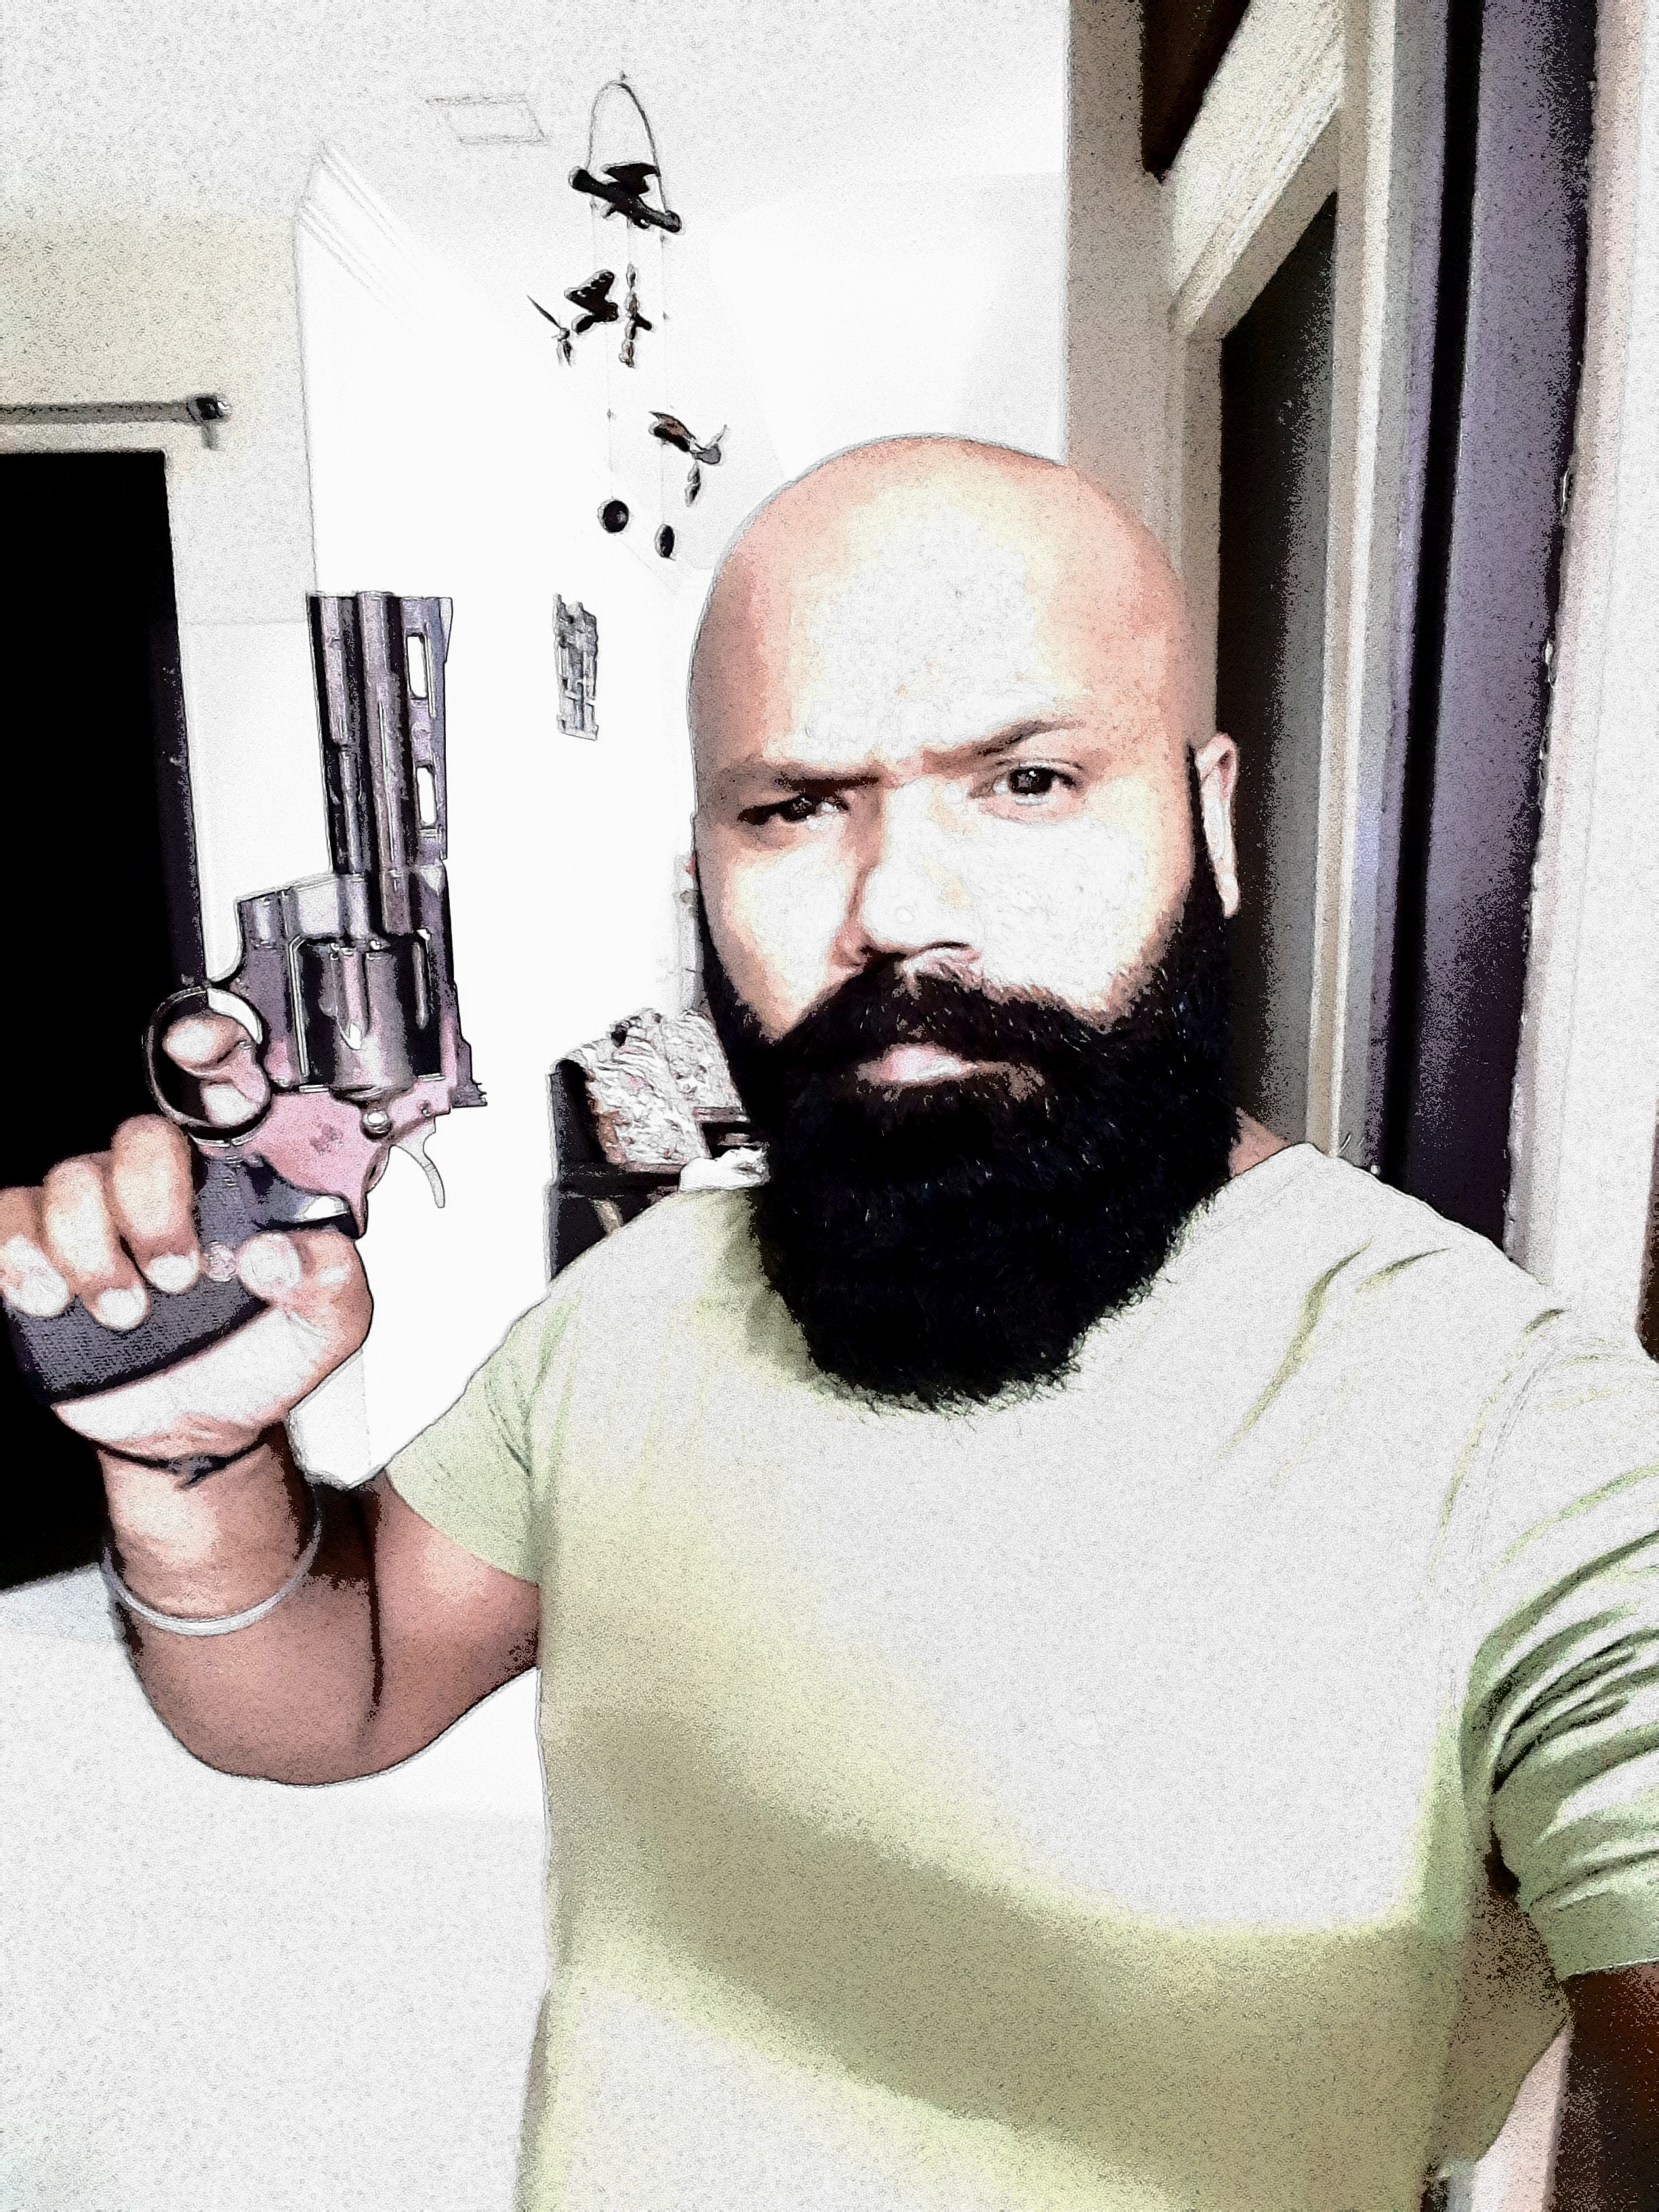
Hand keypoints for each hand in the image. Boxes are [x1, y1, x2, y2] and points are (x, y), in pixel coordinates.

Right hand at [0, 1016, 369, 1465]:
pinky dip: (19, 1252)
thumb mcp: (327, 1324)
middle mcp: (164, 1187)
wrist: (198, 1427)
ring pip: (70, 1179)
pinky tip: (51, 1296)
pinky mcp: (41, 1255)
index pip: (222, 1094)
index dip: (211, 1051)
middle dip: (151, 1202)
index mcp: (238, 1185)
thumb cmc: (260, 1359)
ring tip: (125, 1309)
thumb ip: (330, 1277)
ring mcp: (99, 1217)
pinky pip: (7, 1220)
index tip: (200, 1044)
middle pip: (140, 1140)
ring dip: (93, 1248)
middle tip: (174, 1272)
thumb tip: (277, 1252)